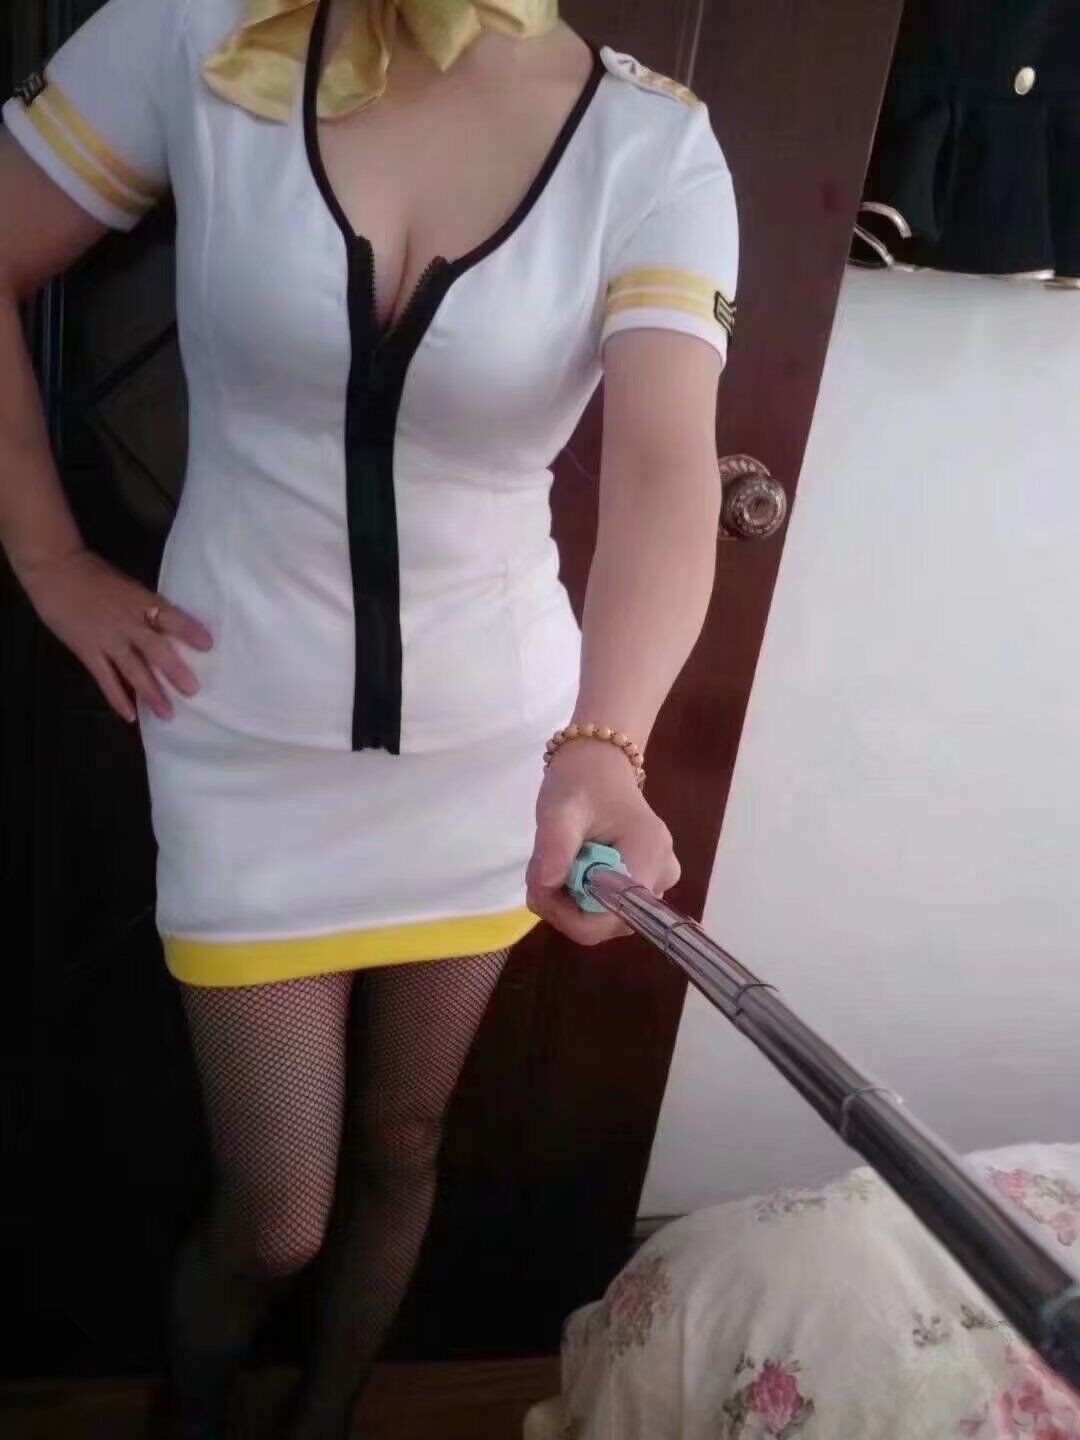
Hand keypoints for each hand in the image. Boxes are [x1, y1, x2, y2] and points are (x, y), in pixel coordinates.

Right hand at [23, 548, 212, 721]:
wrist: (54, 569)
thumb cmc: (92, 573)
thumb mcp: (127, 585)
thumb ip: (144, 606)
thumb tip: (164, 626)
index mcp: (140, 601)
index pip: (171, 617)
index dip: (190, 631)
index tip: (208, 645)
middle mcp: (127, 622)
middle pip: (156, 650)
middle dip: (175, 672)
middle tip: (193, 691)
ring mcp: (107, 639)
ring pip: (133, 671)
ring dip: (151, 693)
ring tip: (167, 713)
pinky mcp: (87, 651)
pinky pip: (105, 679)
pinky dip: (118, 699)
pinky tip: (129, 716)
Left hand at [526, 738, 679, 944]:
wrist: (600, 761)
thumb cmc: (582, 779)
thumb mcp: (559, 807)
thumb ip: (555, 844)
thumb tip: (546, 885)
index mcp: (648, 858)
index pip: (609, 920)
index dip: (568, 915)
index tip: (541, 886)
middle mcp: (662, 876)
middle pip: (607, 923)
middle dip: (565, 906)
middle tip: (541, 870)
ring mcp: (658, 880)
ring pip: (607, 917)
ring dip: (571, 900)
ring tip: (555, 861)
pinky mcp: (647, 880)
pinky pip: (611, 905)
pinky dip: (582, 894)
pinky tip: (570, 866)